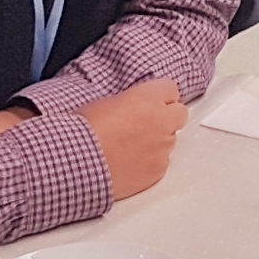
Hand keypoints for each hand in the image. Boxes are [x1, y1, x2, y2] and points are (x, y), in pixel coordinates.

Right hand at [77, 78, 187, 199]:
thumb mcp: (106, 102)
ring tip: (130, 148)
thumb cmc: (85, 131)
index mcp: (149, 98)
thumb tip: (132, 108)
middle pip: (179, 114)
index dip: (159, 97)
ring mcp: (163, 147)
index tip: (150, 103)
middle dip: (167, 117)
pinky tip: (129, 164)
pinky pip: (161, 163)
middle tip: (146, 125)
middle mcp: (163, 120)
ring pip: (170, 140)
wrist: (78, 163)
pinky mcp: (158, 170)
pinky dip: (149, 163)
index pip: (171, 89)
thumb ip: (130, 102)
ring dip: (157, 142)